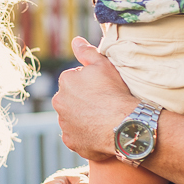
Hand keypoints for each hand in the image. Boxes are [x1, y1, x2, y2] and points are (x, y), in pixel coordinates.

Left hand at [51, 37, 135, 162]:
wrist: (124, 124)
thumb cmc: (115, 92)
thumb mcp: (104, 65)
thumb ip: (87, 52)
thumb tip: (75, 41)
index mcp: (65, 81)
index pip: (75, 79)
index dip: (91, 83)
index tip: (104, 88)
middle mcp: (59, 102)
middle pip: (72, 99)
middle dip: (83, 100)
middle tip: (104, 104)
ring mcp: (64, 124)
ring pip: (73, 118)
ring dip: (83, 118)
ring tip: (103, 119)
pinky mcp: (71, 142)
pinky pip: (76, 137)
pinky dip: (85, 135)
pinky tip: (100, 132)